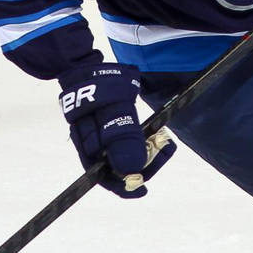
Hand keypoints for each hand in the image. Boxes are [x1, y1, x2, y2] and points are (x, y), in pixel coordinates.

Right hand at [58, 64, 175, 197]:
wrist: (88, 63)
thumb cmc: (100, 84)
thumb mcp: (115, 107)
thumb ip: (122, 137)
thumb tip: (131, 170)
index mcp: (86, 145)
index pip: (104, 177)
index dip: (125, 186)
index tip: (144, 189)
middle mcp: (89, 145)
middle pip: (115, 168)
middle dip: (142, 164)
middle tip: (166, 147)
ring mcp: (96, 136)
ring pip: (121, 155)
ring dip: (144, 152)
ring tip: (163, 139)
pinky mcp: (105, 126)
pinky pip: (123, 141)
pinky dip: (140, 140)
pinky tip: (153, 132)